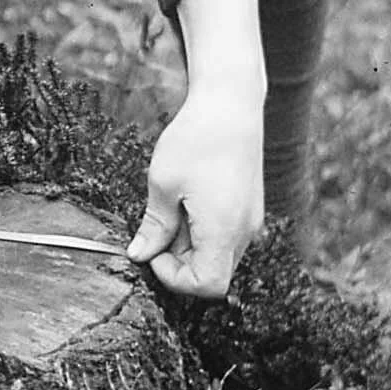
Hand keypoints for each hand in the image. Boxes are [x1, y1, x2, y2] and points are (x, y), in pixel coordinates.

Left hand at [125, 91, 265, 299]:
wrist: (231, 104)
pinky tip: (187, 201)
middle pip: (213, 273)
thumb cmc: (196, 139)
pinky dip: (202, 231)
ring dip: (189, 245)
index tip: (153, 251)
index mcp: (224, 230)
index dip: (175, 278)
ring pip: (218, 255)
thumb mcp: (163, 184)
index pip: (208, 285)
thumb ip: (154, 227)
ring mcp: (250, 220)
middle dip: (179, 261)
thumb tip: (140, 255)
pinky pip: (225, 236)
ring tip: (172, 208)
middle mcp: (245, 231)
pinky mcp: (249, 208)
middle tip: (156, 228)